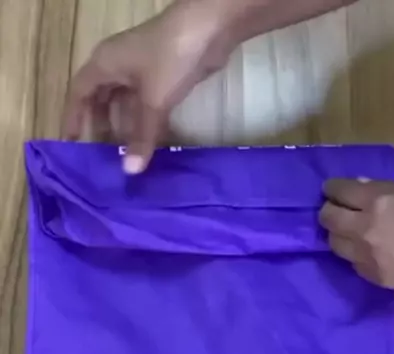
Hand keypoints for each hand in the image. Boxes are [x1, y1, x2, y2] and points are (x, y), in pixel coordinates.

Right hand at [62, 0, 237, 173]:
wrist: (209, 27)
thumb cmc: (170, 59)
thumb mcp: (153, 102)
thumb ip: (141, 137)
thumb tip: (129, 172)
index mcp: (104, 64)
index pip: (79, 94)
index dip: (73, 119)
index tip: (70, 145)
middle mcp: (117, 66)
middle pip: (101, 100)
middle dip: (100, 127)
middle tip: (101, 157)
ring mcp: (141, 70)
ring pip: (125, 103)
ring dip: (125, 127)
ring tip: (124, 156)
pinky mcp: (162, 75)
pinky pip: (145, 104)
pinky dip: (145, 122)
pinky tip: (150, 144)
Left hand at [319, 180, 393, 292]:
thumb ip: (383, 191)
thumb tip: (360, 187)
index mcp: (378, 200)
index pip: (339, 191)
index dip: (332, 189)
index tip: (331, 189)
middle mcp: (365, 228)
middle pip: (328, 219)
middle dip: (328, 211)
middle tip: (333, 210)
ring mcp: (367, 256)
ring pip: (335, 244)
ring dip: (338, 235)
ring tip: (348, 232)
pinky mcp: (375, 277)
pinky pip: (353, 264)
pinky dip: (355, 255)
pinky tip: (366, 251)